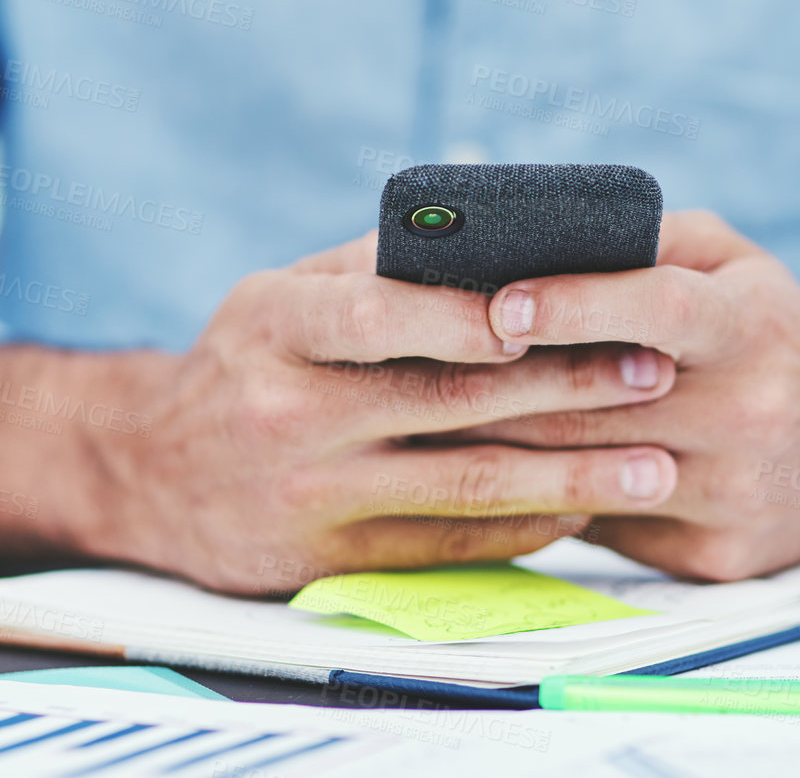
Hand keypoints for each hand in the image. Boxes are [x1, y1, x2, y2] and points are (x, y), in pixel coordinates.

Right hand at [83, 232, 679, 592]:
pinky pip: (448, 546)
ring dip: (571, 476)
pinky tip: (587, 508)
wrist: (143, 474)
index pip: (378, 316)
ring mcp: (311, 496)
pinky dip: (524, 526)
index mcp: (274, 325)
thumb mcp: (274, 297)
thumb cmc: (240, 362)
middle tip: (654, 370)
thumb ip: (372, 270)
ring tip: (656, 465)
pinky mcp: (329, 560)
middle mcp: (288, 412)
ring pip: (464, 486)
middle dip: (565, 386)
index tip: (563, 303)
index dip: (467, 314)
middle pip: (448, 403)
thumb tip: (492, 239)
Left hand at [433, 212, 799, 580]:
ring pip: (585, 472)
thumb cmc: (772, 327)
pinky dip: (539, 495)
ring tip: (422, 415)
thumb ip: (647, 241)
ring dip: (497, 444)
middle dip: (497, 381)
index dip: (575, 304)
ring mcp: (731, 493)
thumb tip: (537, 230)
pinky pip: (600, 524)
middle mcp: (749, 413)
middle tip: (412, 361)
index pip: (657, 311)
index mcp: (754, 328)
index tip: (499, 303)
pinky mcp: (713, 554)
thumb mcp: (733, 261)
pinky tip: (482, 472)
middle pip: (598, 401)